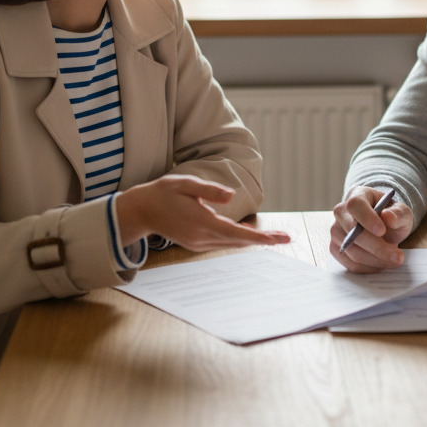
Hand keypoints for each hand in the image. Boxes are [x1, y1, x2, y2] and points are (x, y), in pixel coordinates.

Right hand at [117, 175, 289, 251]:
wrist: (141, 211)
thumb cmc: (163, 193)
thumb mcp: (185, 183)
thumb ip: (209, 190)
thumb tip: (230, 196)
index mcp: (202, 222)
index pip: (238, 233)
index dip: (260, 237)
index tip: (279, 239)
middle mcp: (202, 237)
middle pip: (239, 241)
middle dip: (263, 239)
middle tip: (286, 237)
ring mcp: (199, 243)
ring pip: (232, 243)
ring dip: (252, 239)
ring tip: (274, 236)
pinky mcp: (196, 243)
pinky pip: (222, 242)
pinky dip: (237, 238)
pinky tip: (248, 232)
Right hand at [329, 186, 413, 272]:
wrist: (382, 226)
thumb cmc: (390, 216)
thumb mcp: (401, 212)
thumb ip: (399, 214)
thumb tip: (389, 217)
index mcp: (357, 195)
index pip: (355, 205)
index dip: (366, 218)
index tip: (382, 231)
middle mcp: (341, 212)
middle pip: (352, 231)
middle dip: (376, 247)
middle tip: (398, 257)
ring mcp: (336, 231)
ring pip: (352, 250)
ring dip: (375, 260)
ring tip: (394, 261)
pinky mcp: (335, 248)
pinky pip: (350, 263)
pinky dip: (368, 267)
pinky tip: (382, 264)